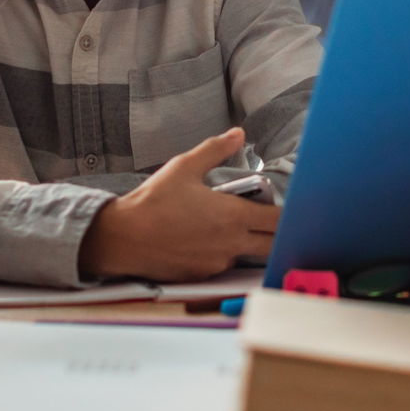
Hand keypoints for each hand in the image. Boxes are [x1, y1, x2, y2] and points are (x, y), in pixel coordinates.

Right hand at [79, 128, 278, 281]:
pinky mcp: (202, 276)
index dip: (287, 214)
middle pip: (273, 245)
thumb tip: (238, 134)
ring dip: (245, 243)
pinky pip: (222, 265)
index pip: (280, 221)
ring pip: (245, 255)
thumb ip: (215, 150)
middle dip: (274, 233)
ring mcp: (217, 264)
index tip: (283, 206)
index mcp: (234, 216)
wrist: (122, 238)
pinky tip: (202, 240)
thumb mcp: (184, 167)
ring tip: (222, 226)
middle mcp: (232, 244)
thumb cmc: (153, 201)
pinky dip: (221, 254)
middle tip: (263, 219)